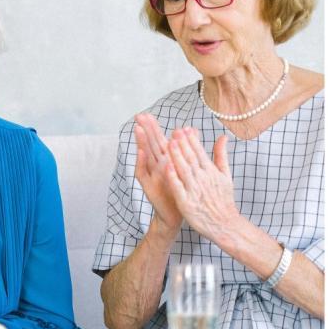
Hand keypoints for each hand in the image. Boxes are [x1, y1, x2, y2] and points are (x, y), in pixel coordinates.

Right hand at [134, 113, 182, 235]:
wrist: (175, 215)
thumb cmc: (180, 191)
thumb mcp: (183, 168)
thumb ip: (186, 149)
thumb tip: (190, 129)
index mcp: (166, 161)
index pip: (158, 140)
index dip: (153, 127)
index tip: (148, 114)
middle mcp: (156, 166)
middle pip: (150, 144)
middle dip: (145, 130)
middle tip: (139, 115)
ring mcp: (151, 176)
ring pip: (146, 156)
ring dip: (141, 142)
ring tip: (137, 129)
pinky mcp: (149, 186)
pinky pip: (144, 173)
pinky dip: (142, 162)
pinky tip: (141, 153)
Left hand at [165, 128, 239, 241]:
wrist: (225, 225)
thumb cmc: (223, 200)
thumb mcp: (226, 176)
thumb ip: (222, 155)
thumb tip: (223, 137)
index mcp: (211, 172)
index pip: (199, 153)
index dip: (191, 140)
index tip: (184, 128)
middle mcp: (203, 179)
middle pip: (191, 159)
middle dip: (183, 144)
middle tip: (174, 130)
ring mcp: (195, 191)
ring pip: (184, 170)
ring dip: (177, 156)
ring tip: (169, 143)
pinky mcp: (187, 203)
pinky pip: (179, 188)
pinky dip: (174, 177)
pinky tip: (166, 167)